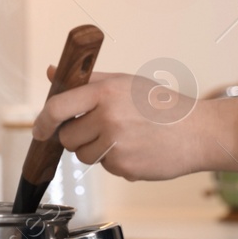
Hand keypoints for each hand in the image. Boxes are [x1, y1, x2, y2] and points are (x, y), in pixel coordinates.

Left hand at [30, 66, 237, 181]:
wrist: (198, 131)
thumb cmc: (161, 105)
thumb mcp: (124, 82)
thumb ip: (86, 79)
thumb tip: (51, 71)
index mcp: (105, 92)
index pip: (57, 107)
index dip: (42, 122)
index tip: (39, 129)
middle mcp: (108, 118)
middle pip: (68, 137)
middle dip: (77, 136)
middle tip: (100, 128)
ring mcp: (116, 145)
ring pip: (83, 155)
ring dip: (95, 150)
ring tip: (124, 137)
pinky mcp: (124, 167)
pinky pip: (105, 167)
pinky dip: (115, 161)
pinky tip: (136, 149)